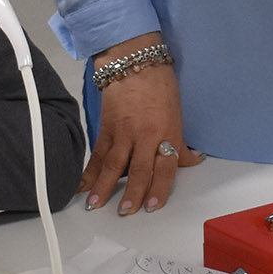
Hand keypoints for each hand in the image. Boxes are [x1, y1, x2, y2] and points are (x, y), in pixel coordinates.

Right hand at [85, 35, 203, 213]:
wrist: (134, 61)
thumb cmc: (159, 84)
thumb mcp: (177, 114)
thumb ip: (179, 141)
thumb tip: (190, 161)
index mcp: (167, 132)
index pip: (165, 167)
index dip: (159, 189)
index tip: (153, 206)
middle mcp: (145, 134)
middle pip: (139, 170)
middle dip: (132, 194)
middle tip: (125, 212)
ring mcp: (123, 131)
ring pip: (114, 164)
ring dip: (104, 187)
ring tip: (95, 205)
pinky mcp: (106, 126)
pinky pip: (97, 153)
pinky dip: (89, 170)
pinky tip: (82, 185)